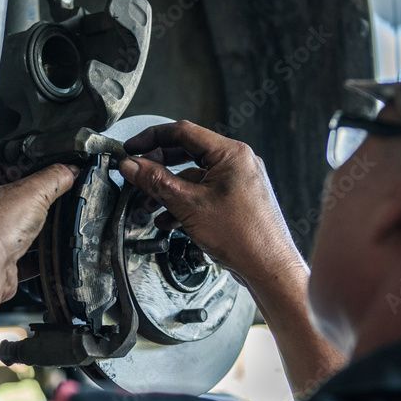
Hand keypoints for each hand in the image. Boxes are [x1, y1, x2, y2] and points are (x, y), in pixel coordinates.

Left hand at [0, 162, 76, 297]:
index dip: (19, 168)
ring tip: (46, 225)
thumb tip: (67, 171)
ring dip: (31, 229)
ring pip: (11, 228)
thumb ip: (53, 178)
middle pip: (6, 199)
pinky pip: (17, 255)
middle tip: (45, 200)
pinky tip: (45, 252)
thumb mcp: (32, 193)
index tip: (38, 173)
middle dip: (28, 201)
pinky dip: (33, 255)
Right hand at [118, 120, 303, 284]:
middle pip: (187, 153)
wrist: (269, 268)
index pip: (183, 132)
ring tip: (148, 205)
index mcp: (231, 154)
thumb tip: (131, 165)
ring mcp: (239, 182)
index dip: (152, 137)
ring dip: (168, 190)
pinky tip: (168, 220)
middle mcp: (237, 163)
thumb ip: (156, 182)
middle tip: (136, 174)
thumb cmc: (242, 236)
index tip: (131, 148)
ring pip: (194, 177)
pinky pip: (204, 193)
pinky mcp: (237, 201)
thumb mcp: (189, 205)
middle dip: (158, 166)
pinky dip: (184, 203)